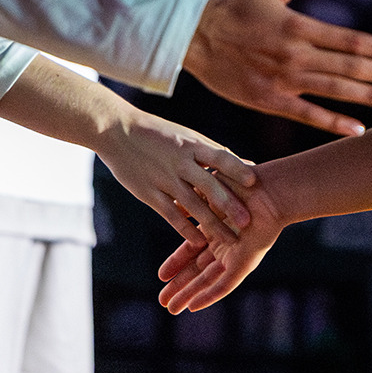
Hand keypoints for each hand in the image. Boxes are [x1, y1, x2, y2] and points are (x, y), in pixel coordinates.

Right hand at [92, 106, 256, 247]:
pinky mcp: (148, 193)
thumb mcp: (189, 137)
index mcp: (192, 145)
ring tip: (229, 239)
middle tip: (247, 221)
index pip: (220, 157)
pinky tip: (199, 241)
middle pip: (209, 185)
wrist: (117, 131)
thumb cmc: (160, 134)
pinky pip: (170, 214)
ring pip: (192, 205)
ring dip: (212, 224)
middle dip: (229, 204)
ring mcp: (164, 178)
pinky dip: (185, 229)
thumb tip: (249, 164)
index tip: (255, 183)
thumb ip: (216, 154)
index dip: (237, 169)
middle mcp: (180, 162)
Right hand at [158, 171, 285, 313]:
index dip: (175, 264)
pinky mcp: (245, 263)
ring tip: (170, 309)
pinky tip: (193, 306)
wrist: (269, 190)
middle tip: (161, 301)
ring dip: (189, 295)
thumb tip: (175, 206)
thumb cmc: (243, 184)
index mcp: (217, 228)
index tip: (161, 276)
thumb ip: (193, 203)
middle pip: (197, 270)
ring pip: (208, 281)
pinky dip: (209, 295)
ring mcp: (235, 255)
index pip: (191, 251)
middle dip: (179, 286)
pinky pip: (225, 284)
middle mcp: (225, 244)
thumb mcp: (211, 194)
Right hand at [185, 0, 371, 135]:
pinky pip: (306, 115)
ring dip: (370, 97)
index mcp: (300, 27)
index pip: (354, 41)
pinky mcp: (267, 100)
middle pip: (352, 67)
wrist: (189, 37)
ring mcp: (282, 80)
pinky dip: (333, 122)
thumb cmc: (233, 8)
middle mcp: (296, 54)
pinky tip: (358, 128)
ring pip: (336, 90)